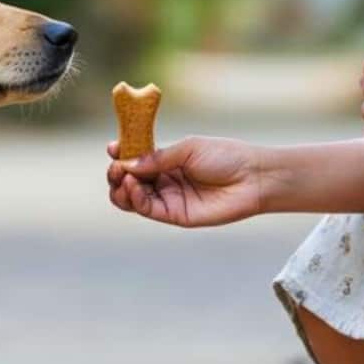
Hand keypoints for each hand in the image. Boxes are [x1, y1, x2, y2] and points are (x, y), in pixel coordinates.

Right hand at [105, 135, 263, 227]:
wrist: (252, 177)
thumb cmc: (225, 156)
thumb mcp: (188, 149)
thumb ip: (158, 157)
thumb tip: (127, 162)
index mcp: (167, 161)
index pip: (136, 160)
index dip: (122, 155)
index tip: (112, 147)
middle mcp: (164, 180)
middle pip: (129, 181)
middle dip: (116, 174)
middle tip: (115, 166)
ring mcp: (169, 198)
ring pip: (133, 198)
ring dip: (121, 188)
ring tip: (122, 177)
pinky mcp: (175, 215)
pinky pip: (147, 209)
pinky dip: (135, 198)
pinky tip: (133, 185)